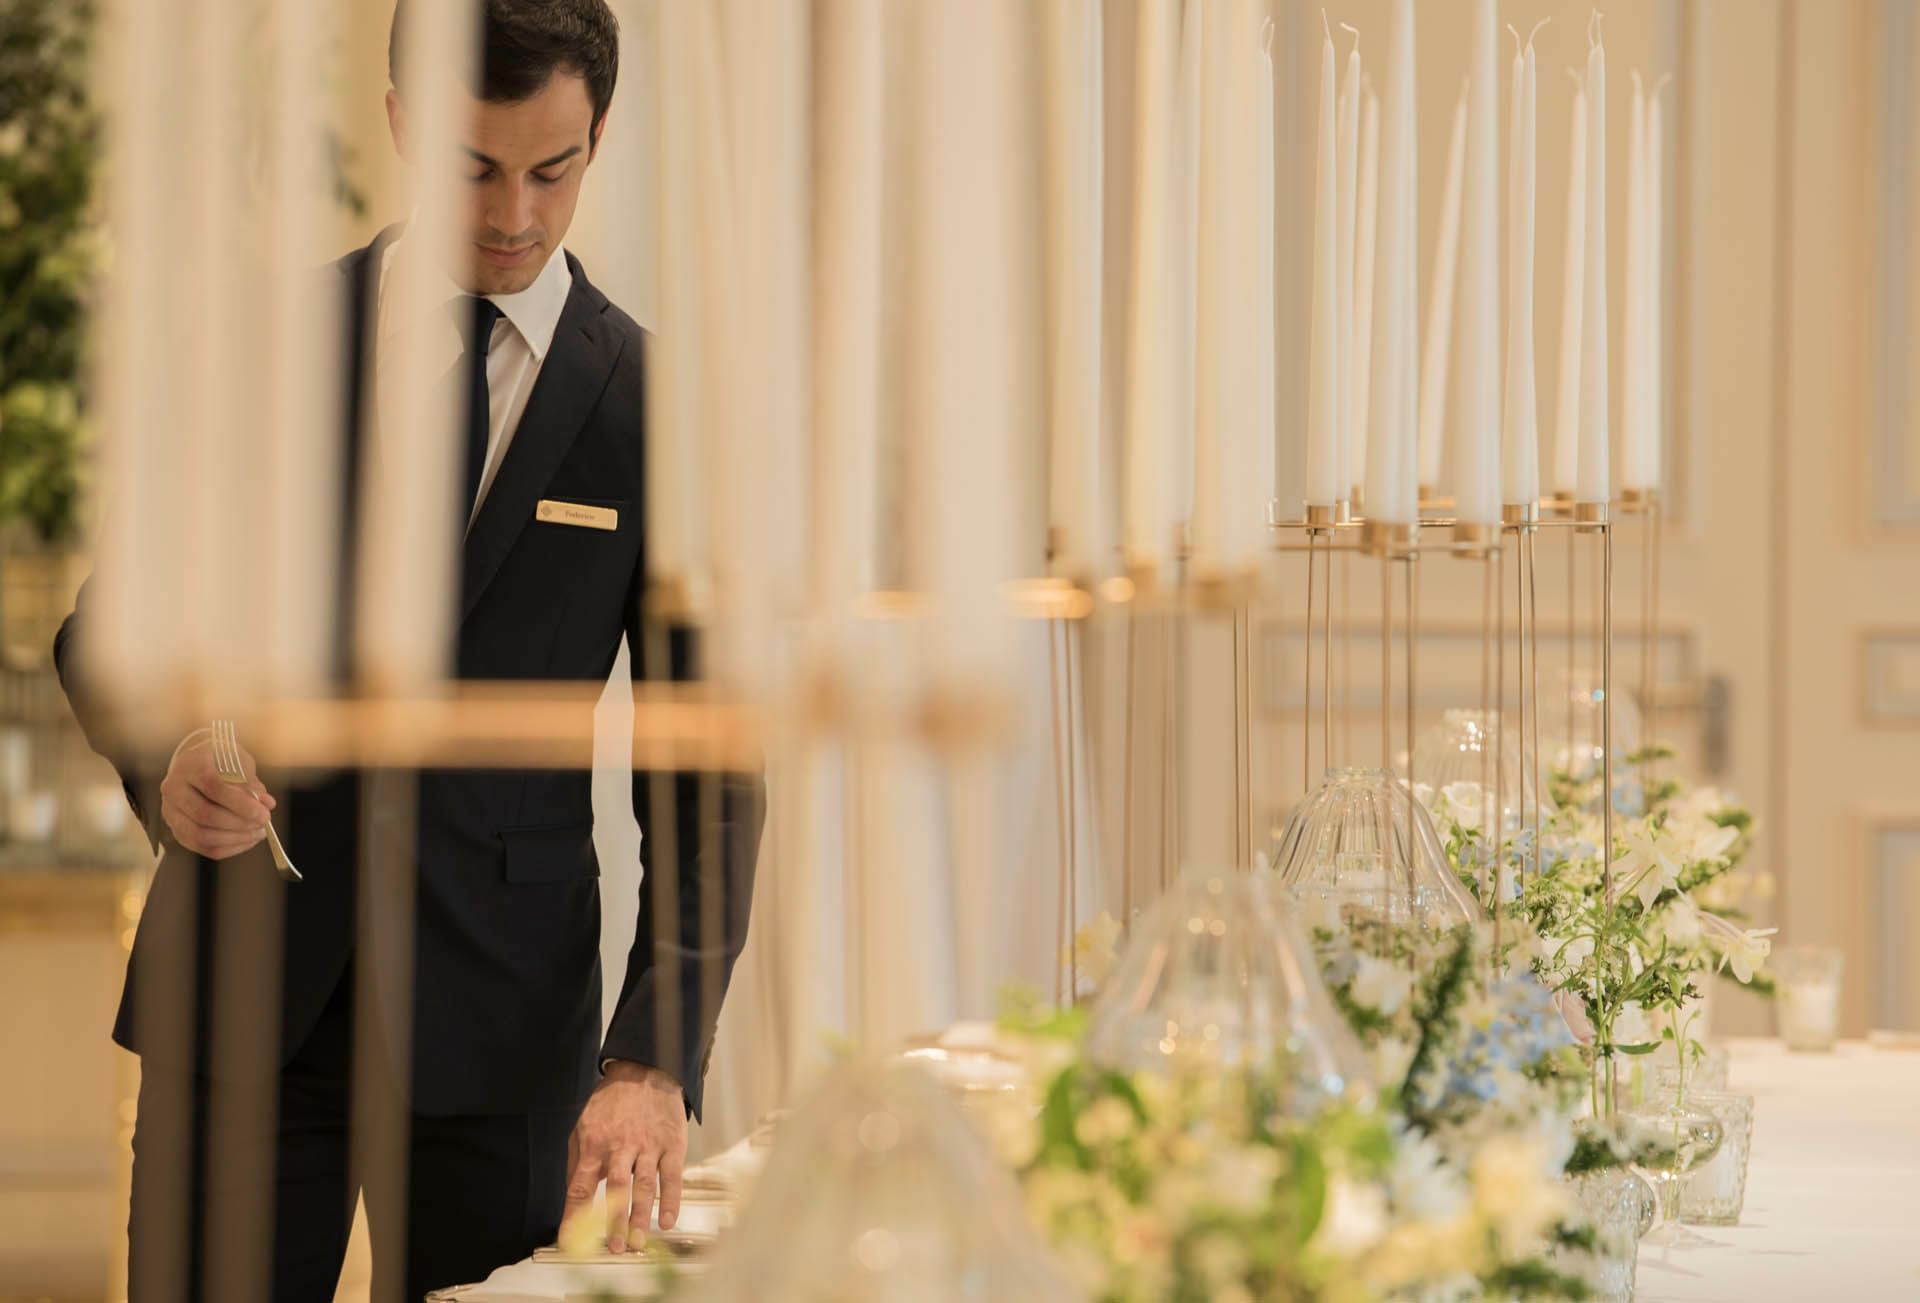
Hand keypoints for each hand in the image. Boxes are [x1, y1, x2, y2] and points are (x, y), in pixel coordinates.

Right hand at [158, 729, 276, 859]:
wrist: (196, 765)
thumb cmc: (221, 761)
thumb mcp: (238, 762)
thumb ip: (251, 783)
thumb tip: (267, 804)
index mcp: (189, 765)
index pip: (212, 787)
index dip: (240, 803)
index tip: (264, 811)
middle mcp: (173, 789)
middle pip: (205, 814)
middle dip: (240, 823)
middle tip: (264, 822)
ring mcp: (170, 812)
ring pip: (201, 835)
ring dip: (235, 838)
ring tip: (258, 832)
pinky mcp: (176, 830)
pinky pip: (202, 847)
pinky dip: (228, 848)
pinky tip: (247, 840)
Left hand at [562, 1062, 687, 1253]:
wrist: (645, 1070)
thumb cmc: (611, 1104)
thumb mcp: (583, 1127)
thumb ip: (577, 1162)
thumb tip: (573, 1197)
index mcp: (594, 1143)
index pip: (580, 1186)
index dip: (574, 1215)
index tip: (570, 1241)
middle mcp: (620, 1145)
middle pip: (616, 1188)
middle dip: (614, 1221)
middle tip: (615, 1248)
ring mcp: (648, 1145)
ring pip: (644, 1185)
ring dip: (641, 1216)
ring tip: (639, 1241)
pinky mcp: (672, 1143)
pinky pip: (672, 1176)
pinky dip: (671, 1200)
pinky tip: (667, 1221)